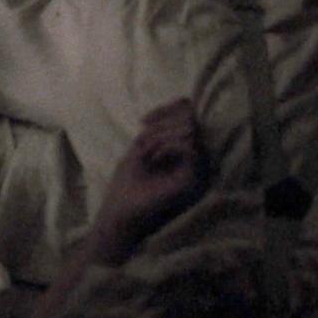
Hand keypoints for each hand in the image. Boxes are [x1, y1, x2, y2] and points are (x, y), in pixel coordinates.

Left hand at [89, 98, 208, 264]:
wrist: (121, 213)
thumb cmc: (127, 184)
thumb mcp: (141, 147)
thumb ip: (159, 128)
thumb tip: (182, 103)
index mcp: (180, 151)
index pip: (188, 116)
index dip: (168, 110)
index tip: (143, 121)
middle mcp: (193, 159)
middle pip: (190, 119)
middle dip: (162, 125)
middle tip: (144, 143)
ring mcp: (196, 169)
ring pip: (190, 130)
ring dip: (161, 136)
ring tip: (147, 152)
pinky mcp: (194, 179)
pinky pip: (190, 148)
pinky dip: (168, 145)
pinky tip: (154, 156)